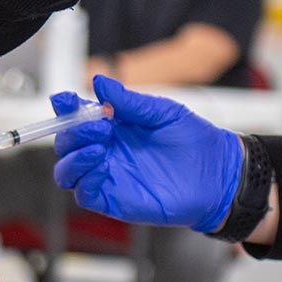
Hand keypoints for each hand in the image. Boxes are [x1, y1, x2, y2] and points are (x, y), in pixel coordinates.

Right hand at [50, 75, 242, 232]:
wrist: (216, 174)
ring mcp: (107, 176)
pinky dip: (84, 179)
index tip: (65, 100)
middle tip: (98, 125)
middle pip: (66, 144)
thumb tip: (99, 81)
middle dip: (72, 132)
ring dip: (72, 157)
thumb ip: (129, 100)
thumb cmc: (193, 140)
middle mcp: (105, 151)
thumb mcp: (161, 112)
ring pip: (66, 172)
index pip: (76, 116)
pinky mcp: (114, 200)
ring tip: (97, 146)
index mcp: (113, 126)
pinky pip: (84, 193)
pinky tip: (101, 166)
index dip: (65, 108)